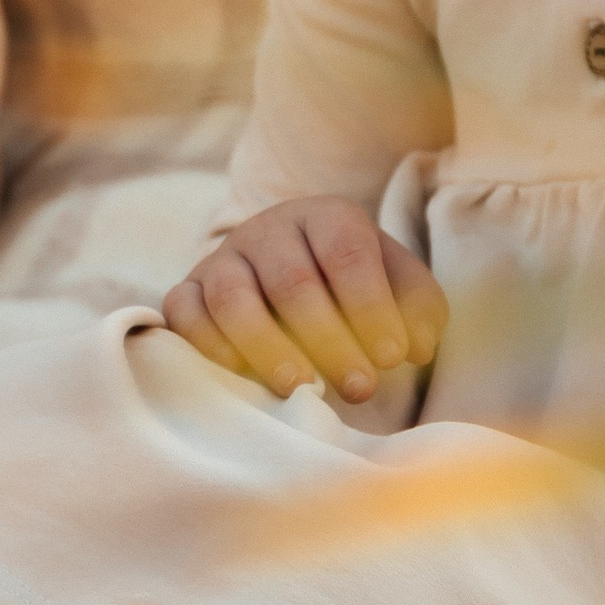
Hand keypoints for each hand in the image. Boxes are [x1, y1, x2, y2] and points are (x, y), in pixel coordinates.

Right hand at [162, 198, 447, 403]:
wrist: (288, 274)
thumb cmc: (352, 288)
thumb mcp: (396, 287)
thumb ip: (418, 310)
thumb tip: (417, 347)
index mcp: (326, 216)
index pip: (348, 253)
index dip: (371, 306)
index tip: (392, 357)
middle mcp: (270, 229)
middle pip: (293, 281)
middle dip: (330, 340)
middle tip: (359, 388)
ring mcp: (223, 258)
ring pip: (233, 296)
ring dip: (267, 346)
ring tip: (298, 387)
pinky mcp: (187, 290)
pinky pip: (185, 313)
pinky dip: (208, 344)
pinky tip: (240, 376)